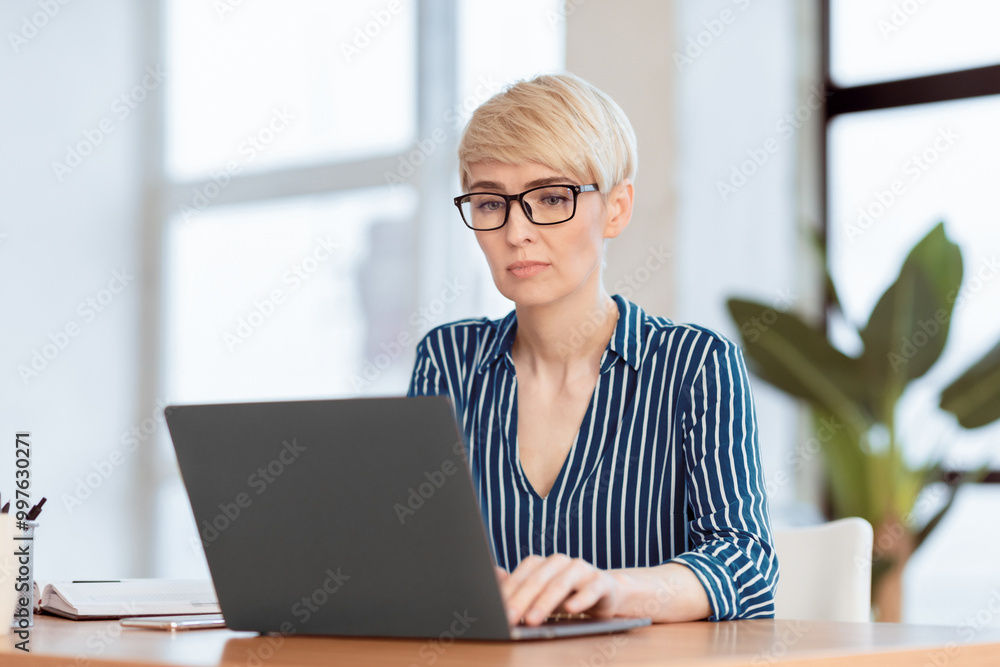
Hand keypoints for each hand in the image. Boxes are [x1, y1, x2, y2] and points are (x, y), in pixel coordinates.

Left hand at [497, 554, 624, 625]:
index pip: (522, 576)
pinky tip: (572, 609)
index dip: (509, 593)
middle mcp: (561, 563)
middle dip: (522, 600)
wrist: (606, 593)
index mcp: (543, 564)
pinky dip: (581, 599)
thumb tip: (494, 575)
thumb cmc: (568, 595)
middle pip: (538, 580)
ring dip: (545, 603)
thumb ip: (518, 586)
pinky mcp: (602, 582)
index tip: (497, 611)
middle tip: (510, 617)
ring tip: (533, 619)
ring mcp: (582, 570)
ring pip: (561, 584)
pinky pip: (591, 589)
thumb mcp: (541, 594)